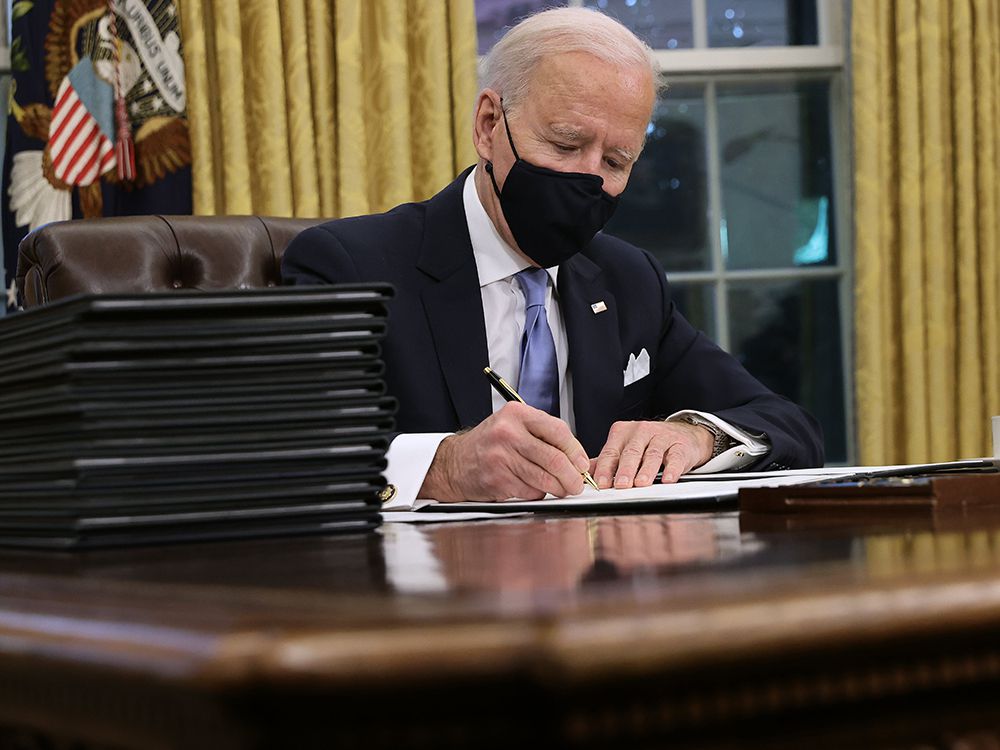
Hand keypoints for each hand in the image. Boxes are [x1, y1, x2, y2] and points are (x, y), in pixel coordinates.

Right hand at [419, 402, 590, 501]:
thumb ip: (543, 435)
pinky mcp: (497, 480)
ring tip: (563, 489)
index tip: (582, 464)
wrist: (454, 463)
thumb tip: (578, 458)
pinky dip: (538, 493)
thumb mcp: (513, 426)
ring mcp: (501, 457)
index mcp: (516, 414)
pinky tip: (536, 489)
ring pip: (544, 478)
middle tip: (577, 484)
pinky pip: (530, 491)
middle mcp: (507, 433)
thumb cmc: (490, 444)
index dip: (575, 450)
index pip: (557, 431)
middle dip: (572, 476)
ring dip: (559, 488)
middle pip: (554, 458)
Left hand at [591, 420, 713, 488]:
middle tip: (620, 485)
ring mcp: (661, 437)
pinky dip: (672, 469)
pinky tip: (668, 479)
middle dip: (624, 470)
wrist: (683, 433)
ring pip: (652, 454)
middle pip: (630, 452)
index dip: (605, 468)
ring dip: (646, 470)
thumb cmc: (649, 443)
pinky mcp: (680, 445)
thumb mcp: (625, 447)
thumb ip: (606, 460)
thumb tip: (585, 474)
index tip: (601, 483)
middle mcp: (641, 431)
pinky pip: (675, 457)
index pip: (610, 452)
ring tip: (641, 483)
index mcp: (622, 432)